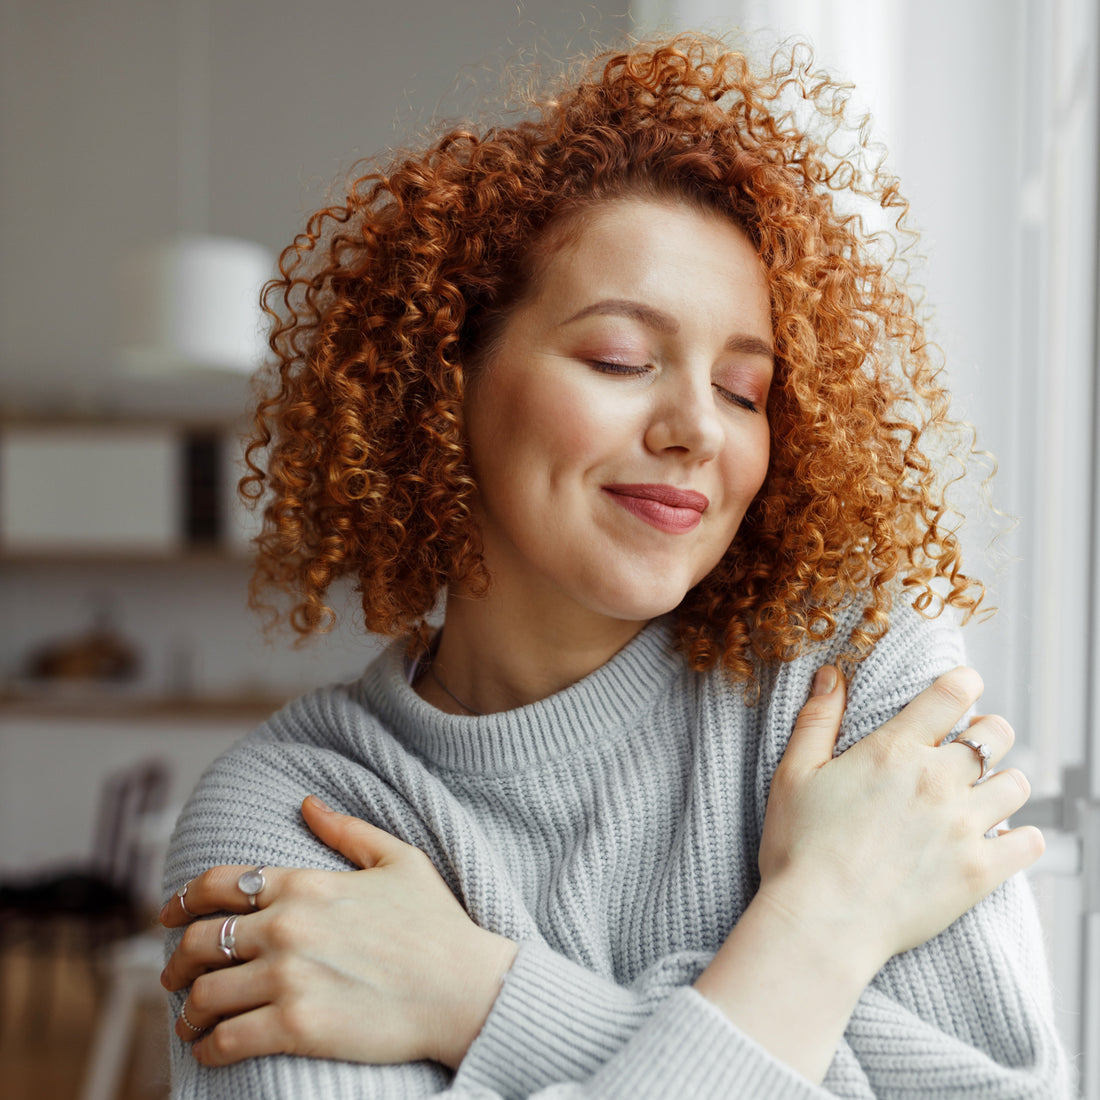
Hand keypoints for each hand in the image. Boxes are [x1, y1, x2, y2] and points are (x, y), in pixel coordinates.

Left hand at [160, 796, 517, 1069]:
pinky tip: (210, 1049)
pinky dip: (207, 1047)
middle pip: (198, 942)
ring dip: (188, 1010)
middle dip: (174, 961)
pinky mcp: (296, 1027)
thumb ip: (347, 830)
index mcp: (306, 884)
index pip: (219, 885)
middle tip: (173, 976)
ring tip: (191, 1021)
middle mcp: (287, 926)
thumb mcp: (398, 859)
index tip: (166, 913)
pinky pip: (226, 1039)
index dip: (182, 898)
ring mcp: (289, 977)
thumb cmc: (437, 924)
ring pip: (204, 994)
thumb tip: (307, 804)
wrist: (466, 988)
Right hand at [757, 665, 1043, 974]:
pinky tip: (997, 839)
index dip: (964, 683)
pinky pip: (1029, 842)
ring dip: (1002, 782)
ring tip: (980, 795)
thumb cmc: (799, 848)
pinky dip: (1020, 837)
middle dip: (987, 732)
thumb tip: (831, 673)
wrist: (821, 922)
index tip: (961, 690)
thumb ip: (817, 719)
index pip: (952, 693)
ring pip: (1016, 784)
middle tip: (966, 749)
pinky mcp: (979, 872)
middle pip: (996, 733)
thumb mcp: (794, 773)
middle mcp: (937, 781)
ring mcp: (963, 827)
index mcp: (893, 750)